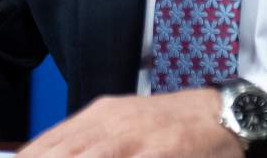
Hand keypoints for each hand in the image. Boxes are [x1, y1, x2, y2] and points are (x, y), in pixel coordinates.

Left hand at [16, 89, 242, 157]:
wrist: (222, 113)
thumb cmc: (169, 127)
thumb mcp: (123, 126)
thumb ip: (88, 142)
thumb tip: (45, 153)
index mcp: (98, 116)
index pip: (46, 145)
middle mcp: (111, 124)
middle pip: (60, 152)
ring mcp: (135, 137)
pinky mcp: (161, 151)